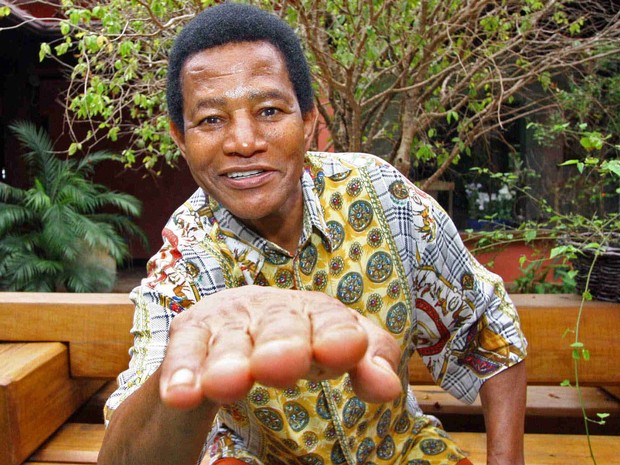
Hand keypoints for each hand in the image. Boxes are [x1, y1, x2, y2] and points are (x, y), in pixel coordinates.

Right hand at [158, 286, 401, 408]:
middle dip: (282, 342)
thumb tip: (389, 386)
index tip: (344, 351)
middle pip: (279, 324)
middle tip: (282, 365)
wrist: (232, 334)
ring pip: (230, 339)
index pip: (331, 319)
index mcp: (313, 310)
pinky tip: (181, 393)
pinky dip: (183, 370)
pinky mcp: (190, 331)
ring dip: (228, 361)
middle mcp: (271, 308)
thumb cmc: (296, 342)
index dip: (336, 334)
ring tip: (228, 384)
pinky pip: (185, 350)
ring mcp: (228, 318)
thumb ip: (370, 360)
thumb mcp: (335, 350)